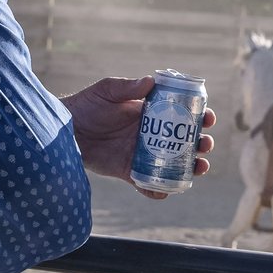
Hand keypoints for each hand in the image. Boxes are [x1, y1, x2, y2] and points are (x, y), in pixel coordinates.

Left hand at [61, 76, 215, 197]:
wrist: (64, 130)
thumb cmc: (86, 105)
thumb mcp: (107, 90)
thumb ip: (128, 87)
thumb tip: (151, 81)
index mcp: (151, 113)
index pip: (182, 114)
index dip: (199, 116)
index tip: (208, 117)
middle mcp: (151, 134)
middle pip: (184, 140)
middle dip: (201, 143)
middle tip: (205, 144)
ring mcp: (141, 154)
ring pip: (173, 163)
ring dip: (190, 167)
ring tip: (199, 167)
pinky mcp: (128, 171)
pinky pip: (148, 184)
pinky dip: (159, 190)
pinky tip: (168, 191)